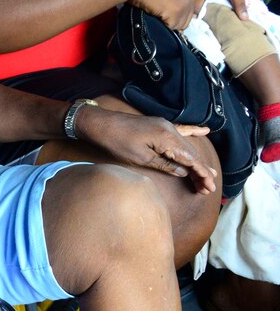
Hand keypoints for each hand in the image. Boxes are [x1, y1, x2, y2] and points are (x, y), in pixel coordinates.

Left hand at [75, 104, 216, 193]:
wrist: (100, 123)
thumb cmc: (117, 141)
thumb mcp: (140, 158)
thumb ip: (164, 164)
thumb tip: (183, 172)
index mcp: (167, 138)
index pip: (191, 159)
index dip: (202, 174)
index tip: (209, 186)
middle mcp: (170, 130)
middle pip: (191, 153)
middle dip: (201, 171)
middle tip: (207, 188)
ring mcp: (164, 126)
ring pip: (186, 145)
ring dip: (196, 160)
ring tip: (208, 173)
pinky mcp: (158, 125)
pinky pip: (180, 130)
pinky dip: (193, 132)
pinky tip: (205, 131)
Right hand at [123, 0, 197, 29]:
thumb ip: (173, 2)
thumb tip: (173, 19)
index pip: (187, 14)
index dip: (173, 16)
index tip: (161, 7)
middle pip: (184, 22)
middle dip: (170, 20)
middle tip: (157, 8)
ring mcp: (185, 4)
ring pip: (178, 26)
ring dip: (166, 22)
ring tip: (156, 9)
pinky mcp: (177, 11)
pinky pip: (170, 27)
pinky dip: (161, 23)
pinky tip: (154, 11)